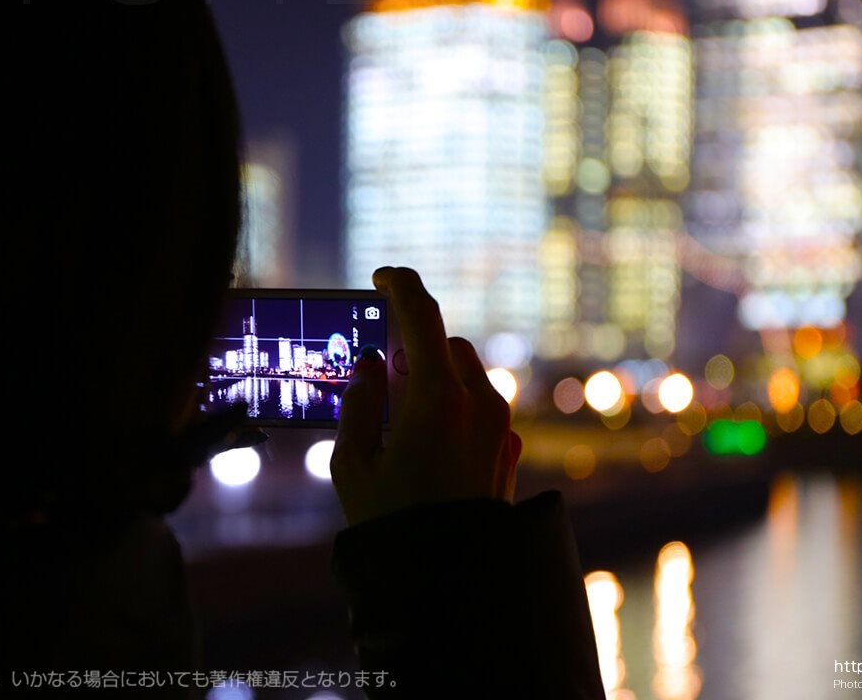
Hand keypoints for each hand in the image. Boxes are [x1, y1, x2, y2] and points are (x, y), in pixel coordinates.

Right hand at [331, 267, 521, 525]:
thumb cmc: (392, 522)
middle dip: (413, 348)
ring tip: (402, 418)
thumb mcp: (352, 463)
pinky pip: (482, 408)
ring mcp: (500, 425)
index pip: (421, 313)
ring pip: (467, 374)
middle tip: (380, 373)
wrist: (449, 581)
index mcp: (437, 395)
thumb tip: (369, 363)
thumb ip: (358, 401)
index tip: (380, 279)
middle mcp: (478, 401)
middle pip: (446, 344)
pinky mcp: (509, 448)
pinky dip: (456, 407)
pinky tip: (430, 444)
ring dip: (437, 378)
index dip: (399, 285)